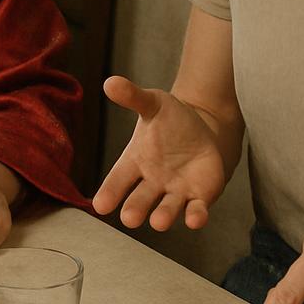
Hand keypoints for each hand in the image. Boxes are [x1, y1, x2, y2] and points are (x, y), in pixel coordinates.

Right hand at [92, 75, 227, 230]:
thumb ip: (133, 97)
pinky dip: (195, 216)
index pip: (118, 180)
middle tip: (130, 218)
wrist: (204, 130)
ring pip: (167, 209)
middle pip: (140, 200)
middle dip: (135, 209)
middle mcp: (152, 182)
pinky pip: (196, 210)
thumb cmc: (171, 120)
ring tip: (158, 222)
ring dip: (163, 216)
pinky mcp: (199, 197)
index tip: (100, 205)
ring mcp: (175, 192)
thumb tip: (110, 82)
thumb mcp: (153, 104)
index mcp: (135, 162)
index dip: (109, 193)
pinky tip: (195, 219)